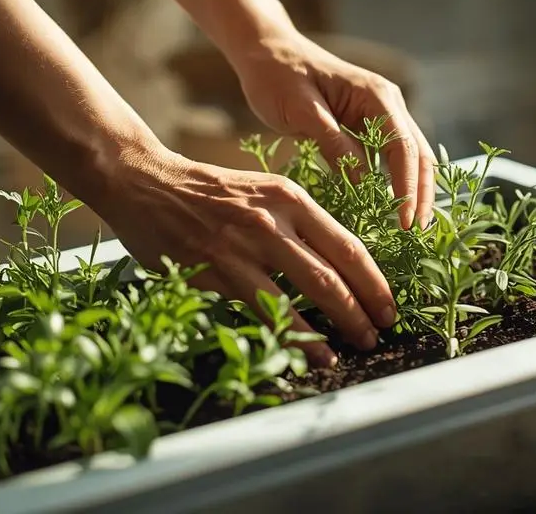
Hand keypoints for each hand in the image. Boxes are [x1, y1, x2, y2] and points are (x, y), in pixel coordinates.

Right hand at [94, 147, 395, 368]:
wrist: (145, 183)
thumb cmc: (210, 191)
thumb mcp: (264, 191)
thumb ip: (298, 221)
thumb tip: (339, 264)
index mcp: (290, 198)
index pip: (348, 245)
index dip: (374, 280)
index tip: (390, 304)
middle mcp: (271, 221)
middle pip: (333, 274)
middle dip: (363, 309)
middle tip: (381, 332)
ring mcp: (242, 249)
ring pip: (301, 295)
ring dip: (333, 328)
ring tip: (351, 349)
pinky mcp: (214, 273)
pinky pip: (261, 311)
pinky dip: (290, 336)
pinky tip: (308, 352)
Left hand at [229, 30, 434, 229]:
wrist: (265, 52)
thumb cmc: (278, 75)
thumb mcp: (302, 111)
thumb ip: (335, 145)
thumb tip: (364, 185)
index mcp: (377, 95)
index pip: (404, 147)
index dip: (408, 187)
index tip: (406, 222)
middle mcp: (388, 103)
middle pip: (418, 153)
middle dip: (421, 193)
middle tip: (418, 233)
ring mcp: (380, 113)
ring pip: (409, 156)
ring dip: (413, 189)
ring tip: (411, 226)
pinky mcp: (367, 124)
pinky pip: (389, 156)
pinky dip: (394, 181)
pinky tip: (391, 206)